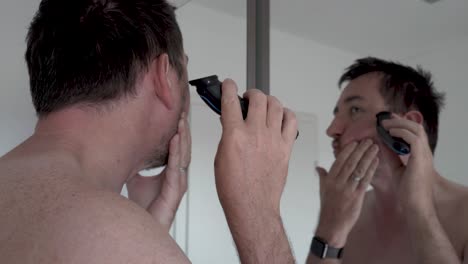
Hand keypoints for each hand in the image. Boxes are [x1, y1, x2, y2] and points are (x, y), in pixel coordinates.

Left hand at [126, 113, 190, 230]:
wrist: (140, 225)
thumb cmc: (142, 207)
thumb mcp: (136, 178)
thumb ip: (136, 165)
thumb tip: (126, 149)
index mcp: (171, 172)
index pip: (179, 148)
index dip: (179, 132)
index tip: (178, 116)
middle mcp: (177, 176)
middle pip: (184, 148)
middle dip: (184, 130)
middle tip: (182, 113)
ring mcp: (178, 182)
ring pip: (183, 155)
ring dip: (183, 138)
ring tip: (182, 123)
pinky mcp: (175, 190)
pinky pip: (177, 167)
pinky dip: (176, 153)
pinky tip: (176, 140)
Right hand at [214, 79, 297, 218]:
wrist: (252, 205)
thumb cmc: (235, 188)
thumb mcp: (221, 157)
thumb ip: (228, 135)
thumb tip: (231, 121)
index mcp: (235, 135)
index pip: (230, 101)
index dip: (229, 87)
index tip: (229, 84)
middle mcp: (256, 133)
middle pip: (258, 98)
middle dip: (252, 93)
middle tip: (249, 97)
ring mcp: (273, 139)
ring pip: (276, 105)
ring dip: (269, 101)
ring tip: (265, 105)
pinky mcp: (286, 147)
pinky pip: (292, 121)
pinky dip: (286, 114)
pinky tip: (281, 117)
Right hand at [315, 140, 378, 246]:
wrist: (332, 225)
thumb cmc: (328, 208)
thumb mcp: (322, 190)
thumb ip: (322, 177)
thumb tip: (318, 167)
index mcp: (329, 179)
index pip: (339, 160)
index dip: (348, 150)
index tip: (355, 141)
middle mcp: (338, 182)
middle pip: (350, 162)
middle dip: (360, 150)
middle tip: (368, 140)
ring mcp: (347, 189)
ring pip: (359, 169)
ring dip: (368, 157)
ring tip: (375, 147)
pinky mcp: (357, 196)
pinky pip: (365, 180)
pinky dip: (371, 169)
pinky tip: (376, 162)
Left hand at [382, 113, 435, 212]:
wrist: (415, 207)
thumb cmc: (407, 192)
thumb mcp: (396, 168)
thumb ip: (391, 155)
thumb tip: (381, 141)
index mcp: (420, 155)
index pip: (414, 133)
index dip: (401, 124)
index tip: (386, 121)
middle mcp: (425, 153)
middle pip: (416, 127)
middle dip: (399, 120)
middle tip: (384, 119)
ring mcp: (424, 156)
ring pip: (416, 129)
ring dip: (398, 124)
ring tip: (384, 125)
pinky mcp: (420, 159)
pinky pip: (413, 139)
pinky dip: (401, 132)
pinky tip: (389, 133)